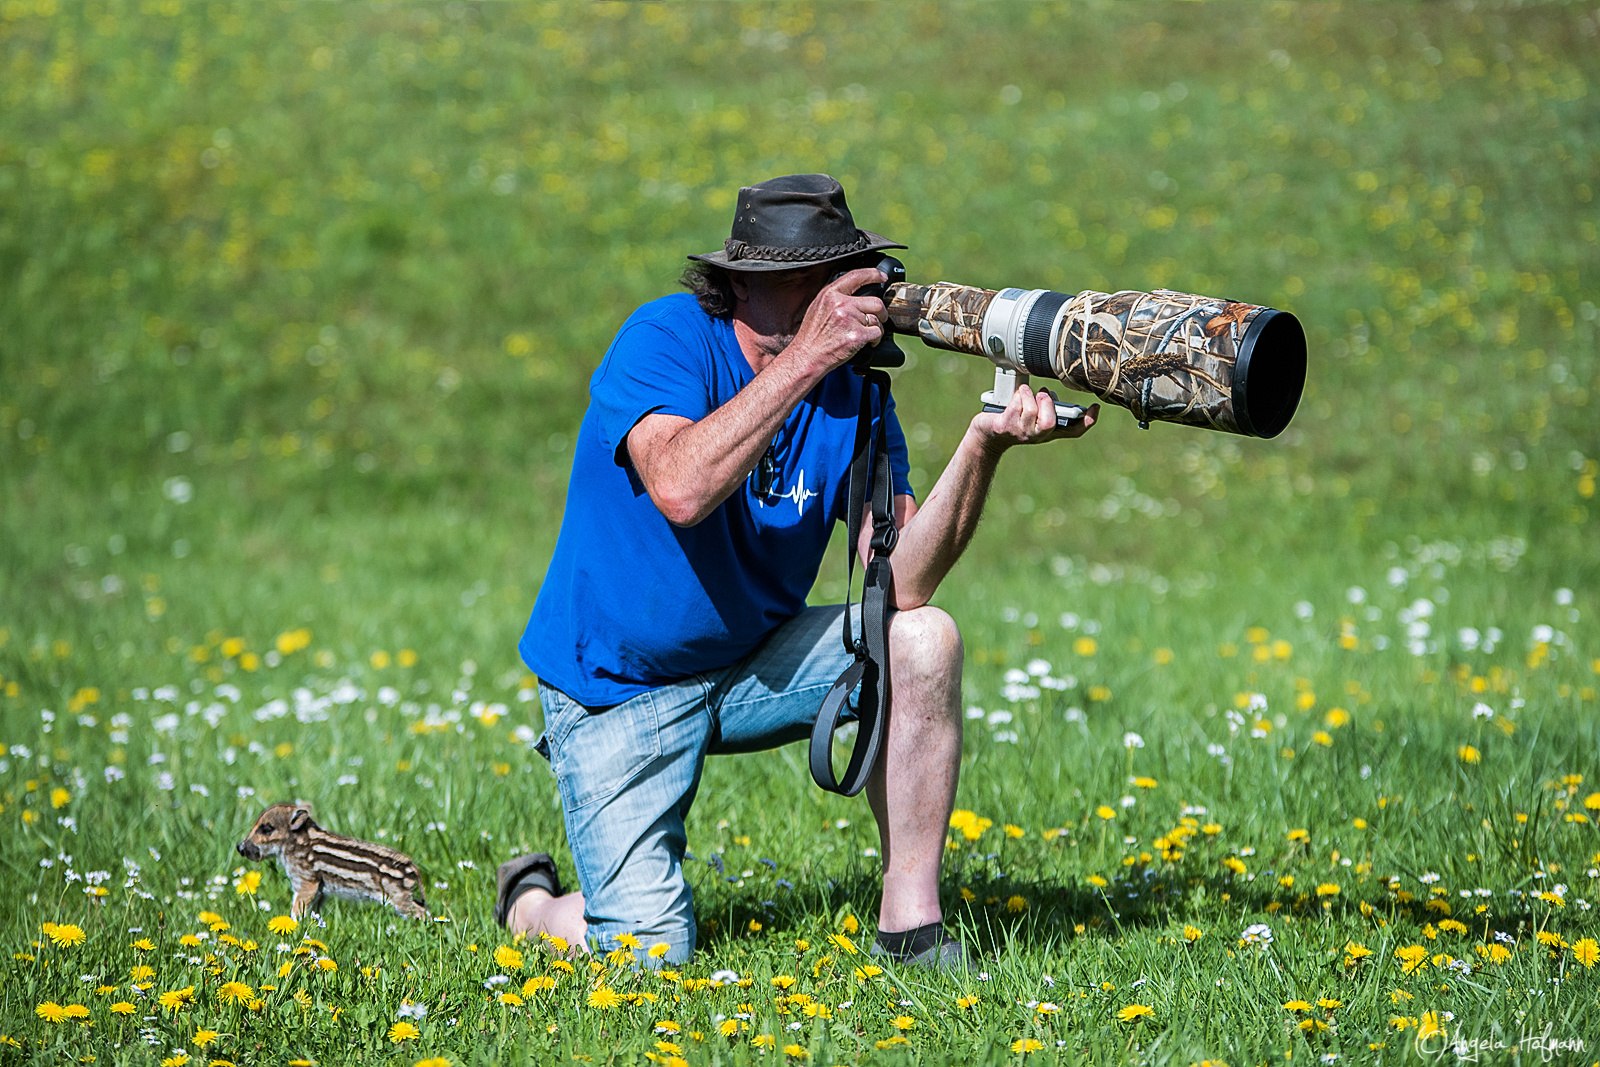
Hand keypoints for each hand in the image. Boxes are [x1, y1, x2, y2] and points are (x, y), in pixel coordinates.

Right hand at [784, 267, 887, 370]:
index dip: (873, 274)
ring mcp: (850, 320)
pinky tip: (867, 343)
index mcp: (830, 294)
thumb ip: (834, 298)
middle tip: (879, 318)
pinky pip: (877, 333)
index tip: (882, 277)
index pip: (857, 276)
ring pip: (877, 319)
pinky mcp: (857, 336)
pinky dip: (875, 339)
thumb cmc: (811, 336)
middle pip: (875, 302)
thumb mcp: (817, 307)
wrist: (807, 357)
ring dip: (878, 327)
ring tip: (868, 334)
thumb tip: (854, 294)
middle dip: (881, 312)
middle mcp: (841, 304)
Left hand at [970, 385, 1098, 453]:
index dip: (1087, 420)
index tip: (1095, 407)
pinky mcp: (1004, 427)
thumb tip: (1051, 394)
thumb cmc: (1014, 420)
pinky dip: (1017, 396)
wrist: (988, 434)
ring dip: (1028, 395)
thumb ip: (1047, 406)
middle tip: (1042, 394)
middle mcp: (1038, 436)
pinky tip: (1013, 397)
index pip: (1074, 430)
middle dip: (1046, 403)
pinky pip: (1015, 406)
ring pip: (1030, 410)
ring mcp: (1021, 433)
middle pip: (1050, 423)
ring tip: (1025, 392)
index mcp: (1050, 431)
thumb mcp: (1034, 415)